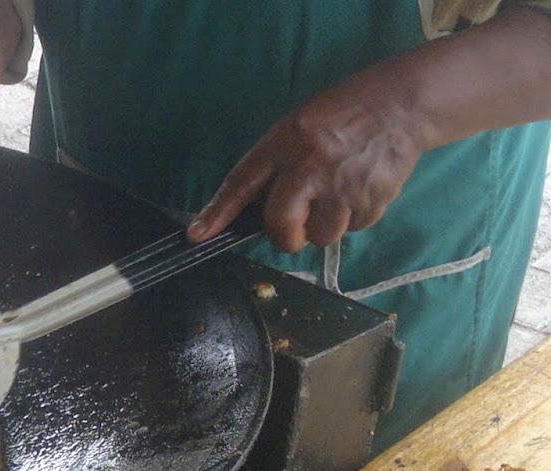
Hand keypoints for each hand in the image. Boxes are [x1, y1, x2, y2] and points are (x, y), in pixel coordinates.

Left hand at [187, 72, 425, 251]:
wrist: (400, 105)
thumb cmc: (339, 118)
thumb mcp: (295, 130)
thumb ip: (272, 168)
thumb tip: (251, 211)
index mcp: (286, 144)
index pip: (241, 183)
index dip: (218, 213)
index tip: (197, 236)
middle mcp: (311, 167)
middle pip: (282, 228)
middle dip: (285, 236)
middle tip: (293, 225)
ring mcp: (344, 187)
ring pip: (320, 237)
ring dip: (323, 226)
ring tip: (335, 193)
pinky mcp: (373, 201)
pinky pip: (353, 230)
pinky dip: (352, 218)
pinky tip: (357, 190)